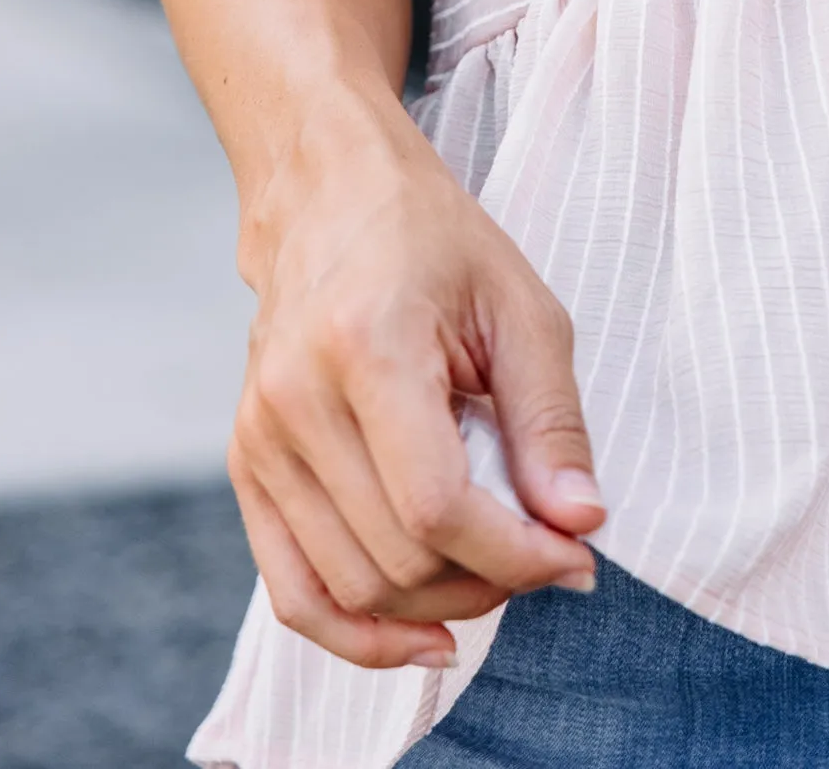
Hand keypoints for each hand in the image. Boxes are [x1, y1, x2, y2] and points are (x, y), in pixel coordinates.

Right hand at [229, 81, 604, 670]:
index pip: (435, 506)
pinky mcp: (247, 466)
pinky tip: (426, 635)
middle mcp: (295, 400)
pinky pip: (294, 591)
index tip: (576, 554)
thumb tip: (581, 523)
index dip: (515, 553)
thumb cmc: (433, 239)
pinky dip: (359, 632)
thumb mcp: (520, 305)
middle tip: (553, 553)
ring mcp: (259, 438)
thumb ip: (551, 420)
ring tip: (500, 568)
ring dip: (439, 604)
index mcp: (368, 346)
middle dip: (491, 580)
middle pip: (396, 556)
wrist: (328, 193)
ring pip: (352, 585)